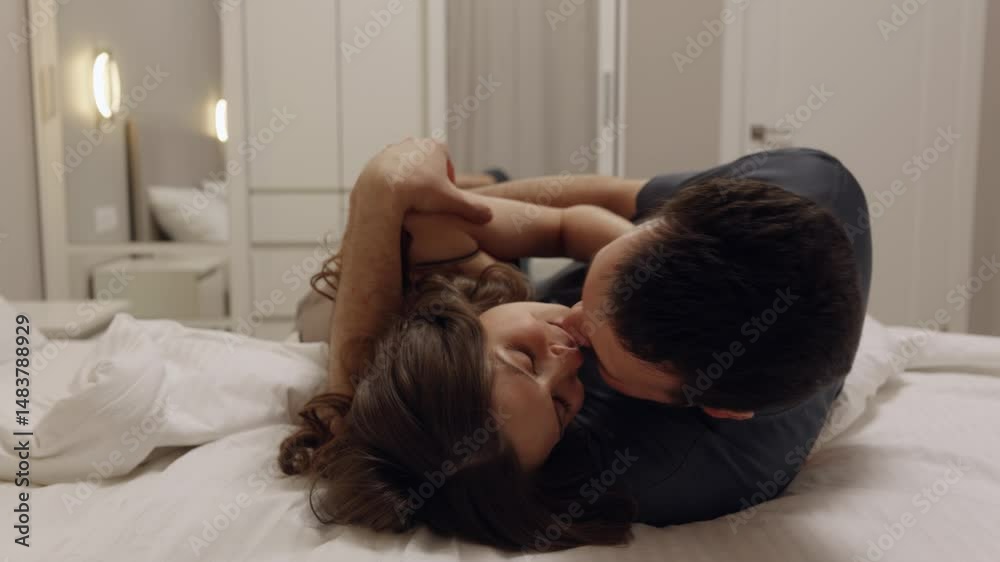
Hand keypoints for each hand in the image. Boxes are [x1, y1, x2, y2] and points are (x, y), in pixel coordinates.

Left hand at [359, 138, 492, 223]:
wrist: (380, 190)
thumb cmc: (419, 193)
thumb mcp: (451, 202)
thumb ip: (472, 208)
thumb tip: (490, 217)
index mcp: (435, 147)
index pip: (447, 160)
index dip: (449, 179)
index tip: (446, 196)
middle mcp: (413, 143)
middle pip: (426, 162)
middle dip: (429, 178)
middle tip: (429, 199)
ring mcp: (393, 150)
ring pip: (406, 166)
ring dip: (410, 180)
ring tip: (410, 201)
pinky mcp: (375, 160)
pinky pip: (387, 173)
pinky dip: (391, 184)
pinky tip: (393, 201)